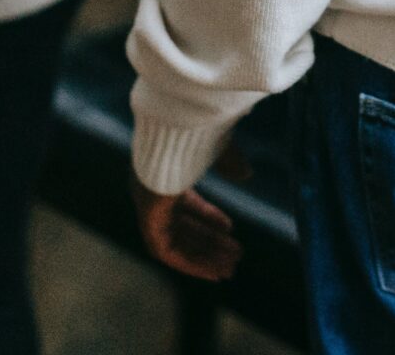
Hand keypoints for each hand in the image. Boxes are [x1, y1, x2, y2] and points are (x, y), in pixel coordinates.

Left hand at [131, 140, 251, 281]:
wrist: (177, 123)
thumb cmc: (197, 128)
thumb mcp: (219, 147)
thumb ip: (231, 162)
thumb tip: (246, 176)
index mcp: (167, 173)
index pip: (185, 205)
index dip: (208, 218)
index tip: (230, 229)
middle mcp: (154, 193)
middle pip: (183, 227)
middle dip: (209, 243)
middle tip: (234, 257)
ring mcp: (149, 207)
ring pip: (176, 243)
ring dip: (202, 257)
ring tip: (230, 270)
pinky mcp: (149, 219)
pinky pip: (167, 251)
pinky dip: (189, 262)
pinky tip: (211, 271)